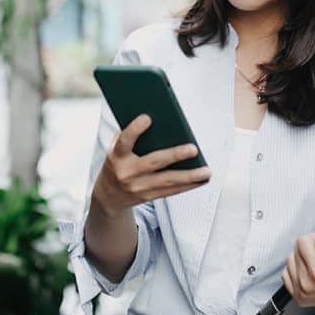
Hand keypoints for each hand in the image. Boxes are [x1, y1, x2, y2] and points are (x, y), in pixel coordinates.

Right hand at [92, 114, 210, 216]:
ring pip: (167, 181)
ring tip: (206, 171)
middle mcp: (127, 173)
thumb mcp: (115, 149)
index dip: (134, 130)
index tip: (147, 117)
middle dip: (174, 155)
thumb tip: (158, 119)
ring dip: (189, 176)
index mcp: (117, 156)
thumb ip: (130, 136)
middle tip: (193, 149)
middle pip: (153, 162)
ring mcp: (138, 187)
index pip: (124, 141)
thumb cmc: (117, 163)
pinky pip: (171, 191)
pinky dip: (188, 185)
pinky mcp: (148, 196)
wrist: (108, 196)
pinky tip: (202, 179)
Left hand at [281, 234, 314, 308]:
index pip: (302, 241)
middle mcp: (306, 285)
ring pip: (290, 260)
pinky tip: (310, 273)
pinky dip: (297, 270)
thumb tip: (314, 240)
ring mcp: (300, 293)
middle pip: (295, 250)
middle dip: (309, 250)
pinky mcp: (297, 297)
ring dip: (302, 259)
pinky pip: (286, 273)